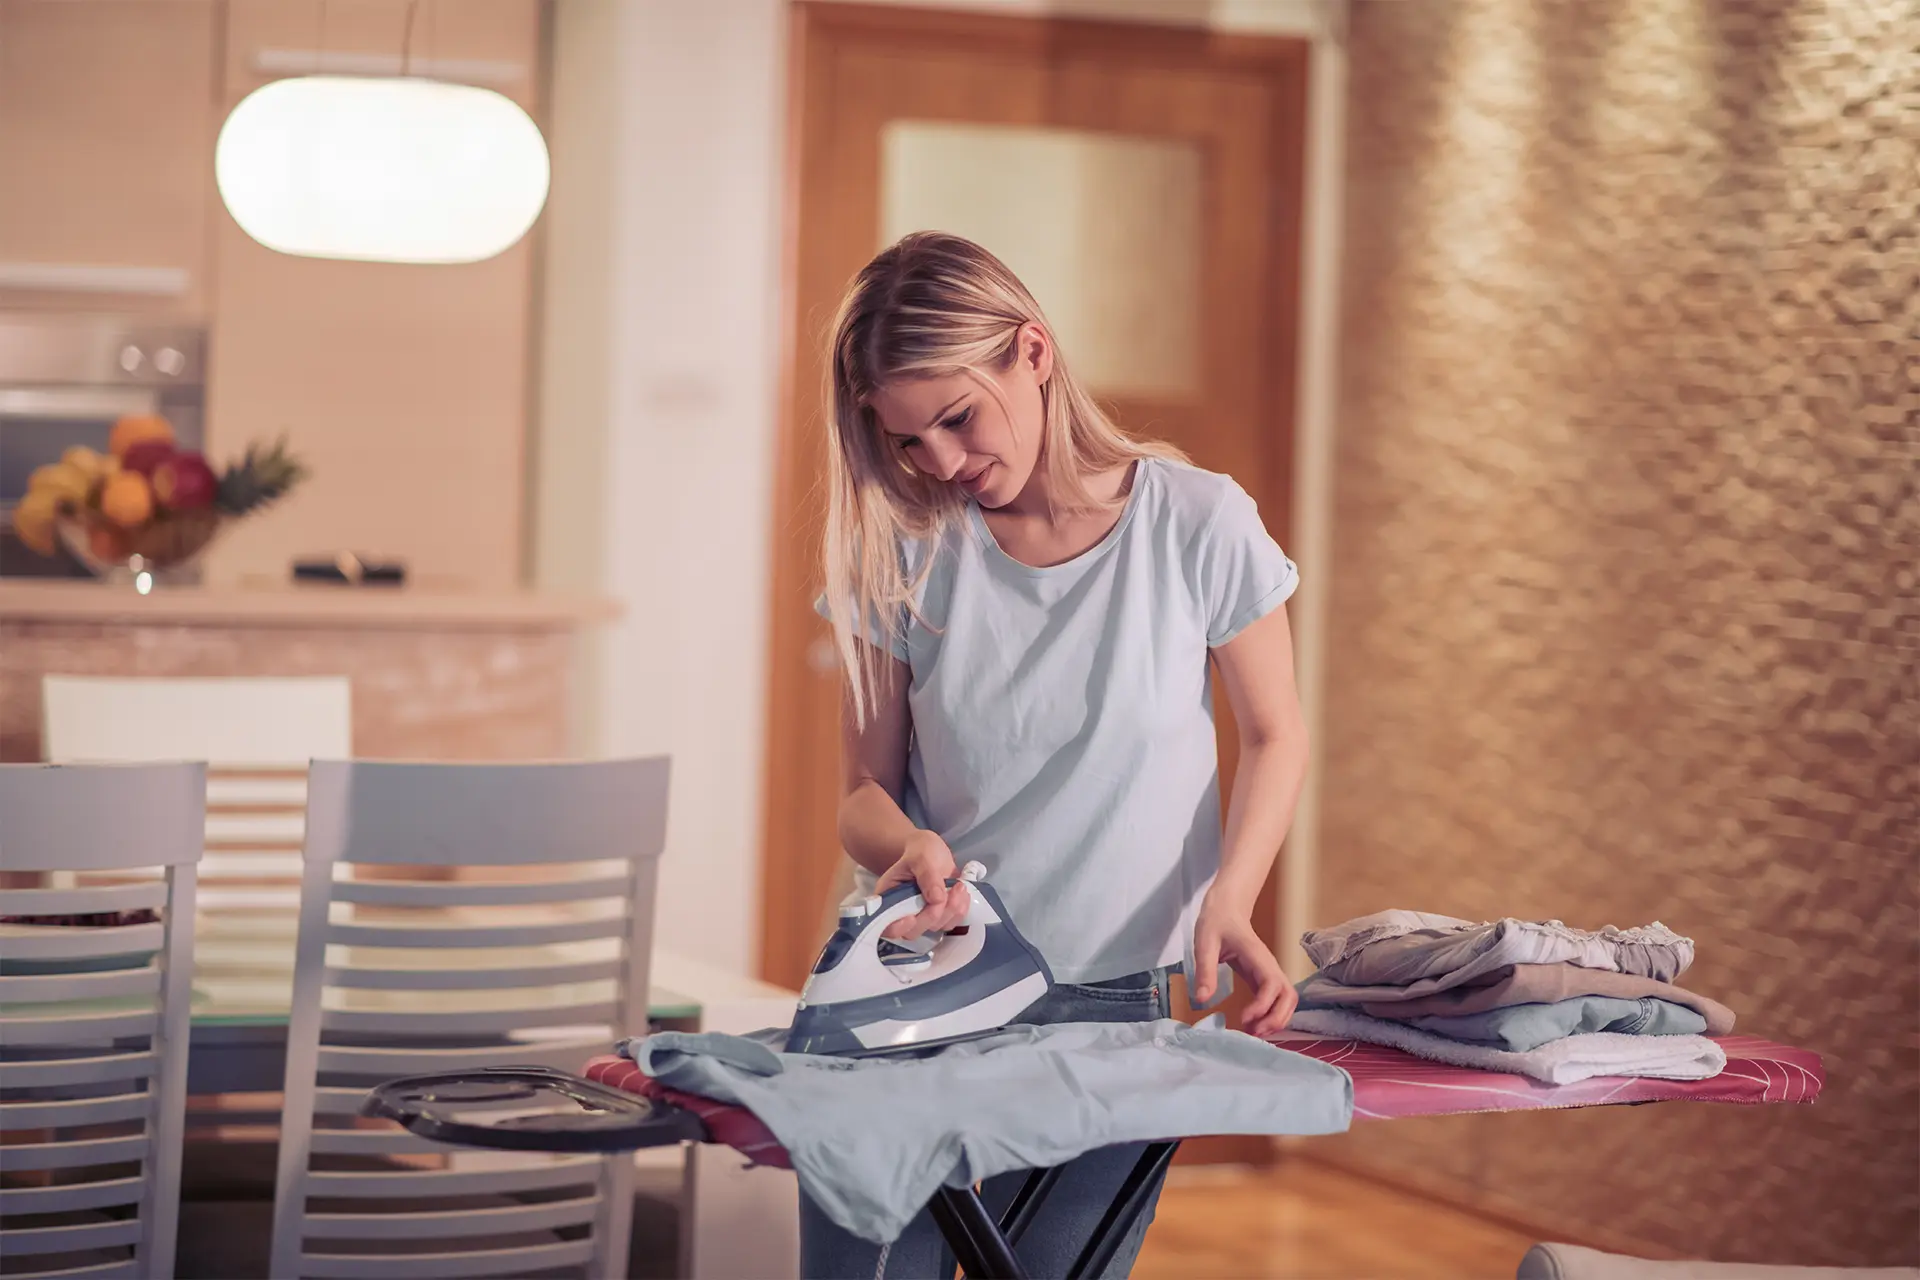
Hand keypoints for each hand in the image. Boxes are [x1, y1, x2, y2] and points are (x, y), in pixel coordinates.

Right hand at [874, 830, 968, 939]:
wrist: (933, 851)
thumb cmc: (921, 850)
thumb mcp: (921, 856)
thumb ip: (927, 875)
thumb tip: (936, 899)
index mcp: (889, 898)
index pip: (886, 926)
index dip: (898, 928)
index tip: (912, 917)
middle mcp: (902, 912)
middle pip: (914, 931)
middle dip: (933, 915)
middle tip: (948, 891)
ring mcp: (921, 915)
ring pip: (935, 927)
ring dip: (951, 910)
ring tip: (959, 886)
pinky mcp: (938, 915)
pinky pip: (951, 922)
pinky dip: (960, 910)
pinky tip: (961, 891)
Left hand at [1192, 894, 1297, 1038]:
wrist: (1227, 908)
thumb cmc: (1216, 923)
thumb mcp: (1205, 943)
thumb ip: (1205, 970)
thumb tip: (1202, 1000)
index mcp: (1257, 956)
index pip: (1272, 985)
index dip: (1262, 1005)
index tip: (1243, 1018)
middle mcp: (1269, 966)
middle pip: (1289, 997)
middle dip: (1275, 1019)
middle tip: (1252, 1033)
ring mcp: (1269, 973)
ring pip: (1288, 1001)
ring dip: (1276, 1020)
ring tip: (1253, 1033)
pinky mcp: (1263, 979)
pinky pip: (1277, 1001)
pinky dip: (1271, 1016)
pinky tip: (1253, 1025)